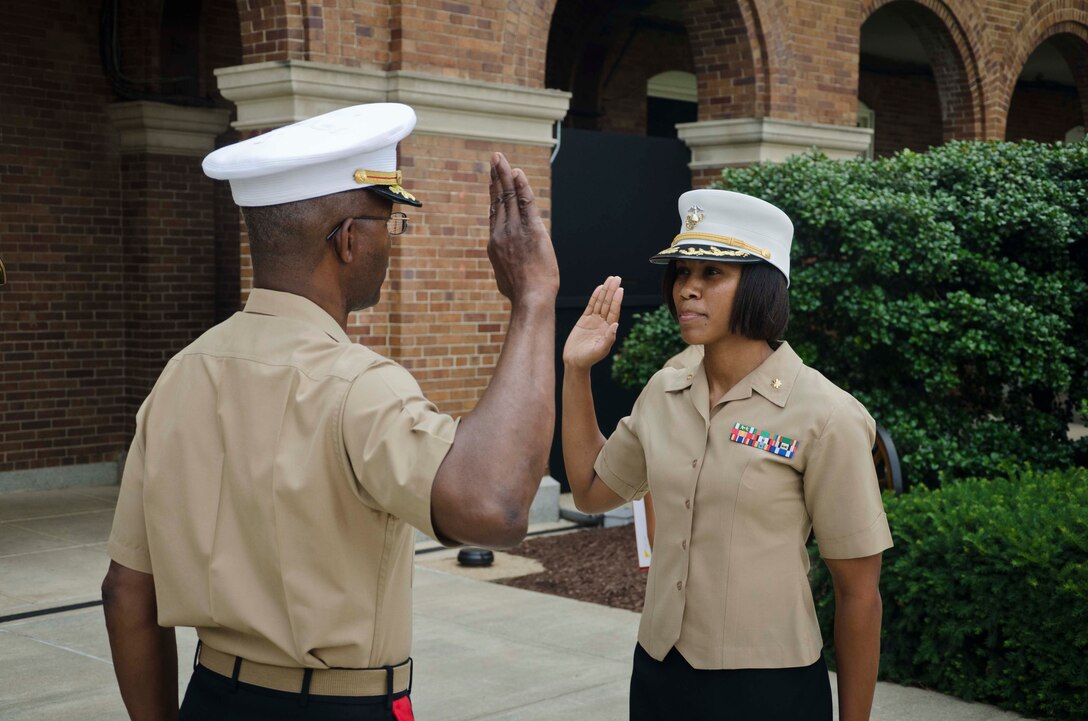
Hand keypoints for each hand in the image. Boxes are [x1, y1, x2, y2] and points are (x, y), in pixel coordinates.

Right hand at [487, 152, 559, 302]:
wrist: (530, 298)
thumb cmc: (519, 293)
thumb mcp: (504, 276)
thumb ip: (503, 263)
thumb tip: (505, 265)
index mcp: (494, 243)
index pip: (494, 212)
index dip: (494, 193)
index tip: (493, 179)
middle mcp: (501, 233)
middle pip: (499, 199)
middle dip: (496, 176)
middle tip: (494, 159)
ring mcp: (515, 230)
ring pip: (509, 197)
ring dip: (506, 175)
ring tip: (501, 159)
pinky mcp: (532, 230)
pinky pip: (526, 203)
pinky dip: (522, 187)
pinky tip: (518, 173)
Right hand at [563, 275, 622, 369]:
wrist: (575, 361)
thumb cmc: (588, 358)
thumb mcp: (600, 350)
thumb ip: (609, 338)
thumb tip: (616, 325)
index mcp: (608, 329)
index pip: (614, 311)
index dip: (617, 300)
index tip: (620, 289)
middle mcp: (602, 323)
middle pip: (608, 304)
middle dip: (612, 291)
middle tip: (617, 278)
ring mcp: (594, 321)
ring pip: (600, 302)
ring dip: (605, 291)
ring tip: (610, 279)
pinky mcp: (584, 320)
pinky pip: (591, 306)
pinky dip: (595, 297)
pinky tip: (599, 288)